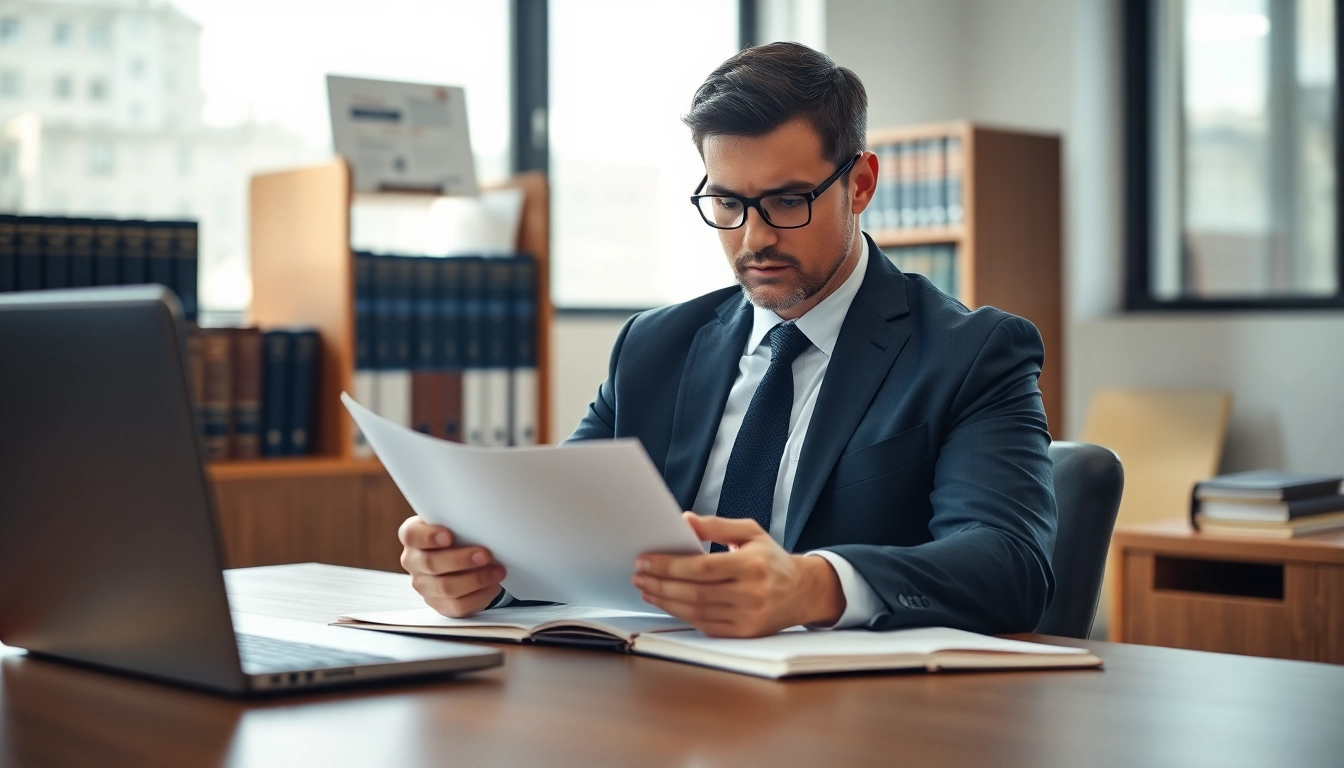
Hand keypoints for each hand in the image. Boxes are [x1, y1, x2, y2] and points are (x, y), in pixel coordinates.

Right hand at [398, 516, 505, 617]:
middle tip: (484, 554)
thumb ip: (459, 522)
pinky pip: (458, 605)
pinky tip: (493, 585)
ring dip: (475, 579)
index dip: (428, 536)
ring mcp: (425, 586)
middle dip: (460, 560)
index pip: (411, 535)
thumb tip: (484, 520)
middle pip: (430, 563)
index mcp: (413, 537)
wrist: (463, 561)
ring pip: (445, 587)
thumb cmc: (459, 536)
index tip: (449, 536)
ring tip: (497, 570)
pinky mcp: (440, 605)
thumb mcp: (456, 524)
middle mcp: (413, 562)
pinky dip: (480, 595)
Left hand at [631, 513, 845, 637]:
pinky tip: (668, 602)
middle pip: (694, 592)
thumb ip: (716, 525)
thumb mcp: (750, 532)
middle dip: (660, 583)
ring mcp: (747, 617)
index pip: (701, 567)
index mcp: (751, 565)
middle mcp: (751, 594)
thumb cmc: (772, 559)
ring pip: (696, 612)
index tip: (646, 560)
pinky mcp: (743, 633)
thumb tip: (685, 521)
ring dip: (665, 600)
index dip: (669, 565)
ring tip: (646, 588)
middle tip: (639, 574)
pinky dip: (682, 614)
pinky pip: (705, 625)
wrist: (803, 592)